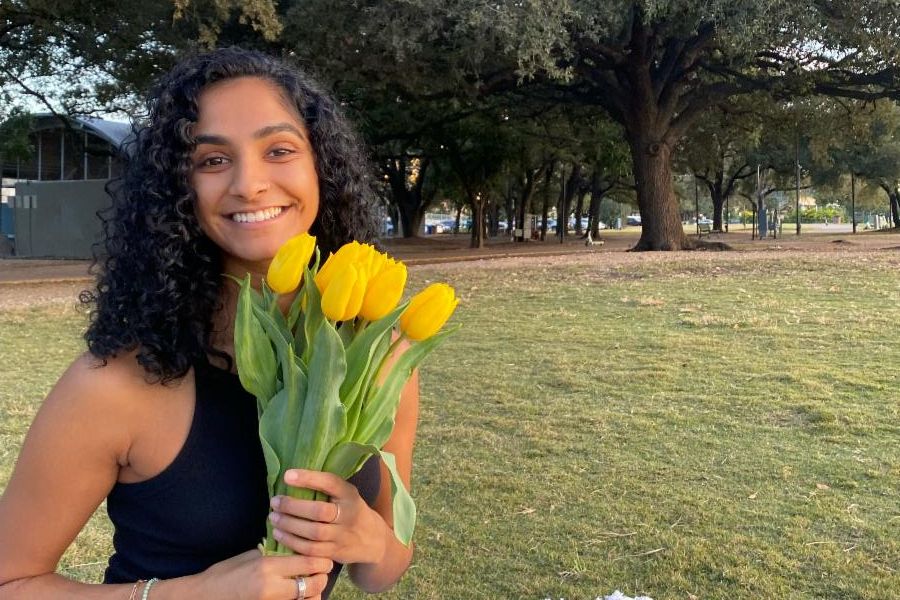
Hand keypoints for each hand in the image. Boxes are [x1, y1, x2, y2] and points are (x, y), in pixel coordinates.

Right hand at [197, 549, 331, 599]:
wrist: (204, 596)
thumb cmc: (225, 573)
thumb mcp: (250, 556)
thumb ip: (274, 554)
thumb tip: (295, 550)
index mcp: (267, 566)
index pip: (306, 562)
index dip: (321, 560)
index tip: (327, 557)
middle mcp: (271, 586)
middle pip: (311, 584)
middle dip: (322, 578)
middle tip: (324, 571)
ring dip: (314, 592)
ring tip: (314, 584)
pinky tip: (301, 595)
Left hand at [269, 469, 387, 565]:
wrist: (373, 540)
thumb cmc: (351, 510)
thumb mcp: (346, 495)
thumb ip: (327, 488)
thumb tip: (291, 478)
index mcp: (349, 495)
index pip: (330, 483)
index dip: (308, 479)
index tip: (287, 475)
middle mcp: (348, 514)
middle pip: (319, 511)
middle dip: (293, 506)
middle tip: (275, 502)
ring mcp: (343, 536)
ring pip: (313, 533)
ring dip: (289, 525)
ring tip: (273, 517)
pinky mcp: (335, 553)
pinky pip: (310, 550)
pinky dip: (292, 542)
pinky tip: (279, 534)